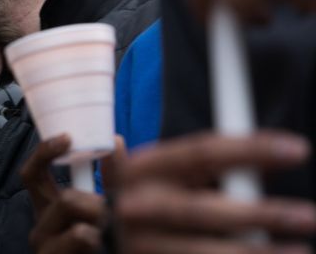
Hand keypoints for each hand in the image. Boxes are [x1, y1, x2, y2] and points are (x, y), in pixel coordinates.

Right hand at [20, 134, 104, 253]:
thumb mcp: (107, 210)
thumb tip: (116, 141)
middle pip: (63, 198)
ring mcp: (45, 249)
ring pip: (78, 223)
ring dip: (105, 227)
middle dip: (98, 204)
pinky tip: (103, 249)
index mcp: (50, 210)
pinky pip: (80, 238)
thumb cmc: (101, 247)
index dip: (44, 152)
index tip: (67, 139)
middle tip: (115, 216)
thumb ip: (113, 179)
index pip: (33, 173)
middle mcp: (41, 227)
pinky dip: (98, 241)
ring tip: (113, 238)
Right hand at [113, 131, 315, 253]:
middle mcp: (138, 207)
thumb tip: (263, 163)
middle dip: (257, 214)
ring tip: (300, 250)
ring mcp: (142, 245)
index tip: (297, 148)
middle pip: (202, 209)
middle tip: (307, 215)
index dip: (249, 148)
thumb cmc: (141, 203)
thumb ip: (199, 165)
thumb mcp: (158, 174)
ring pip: (203, 251)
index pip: (200, 152)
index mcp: (143, 170)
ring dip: (255, 253)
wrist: (97, 242)